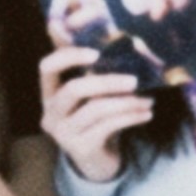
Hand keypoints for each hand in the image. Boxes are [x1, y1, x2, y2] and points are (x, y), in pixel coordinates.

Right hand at [39, 38, 152, 181]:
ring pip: (95, 109)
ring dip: (127, 102)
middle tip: (135, 80)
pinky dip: (131, 117)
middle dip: (106, 82)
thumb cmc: (95, 119)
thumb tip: (116, 35)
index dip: (68, 56)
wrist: (97, 160)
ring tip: (148, 100)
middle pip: (73, 89)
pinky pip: (108, 126)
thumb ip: (93, 70)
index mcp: (49, 93)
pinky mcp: (80, 148)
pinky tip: (146, 113)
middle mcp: (50, 113)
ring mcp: (63, 133)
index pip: (47, 67)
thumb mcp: (91, 94)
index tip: (96, 52)